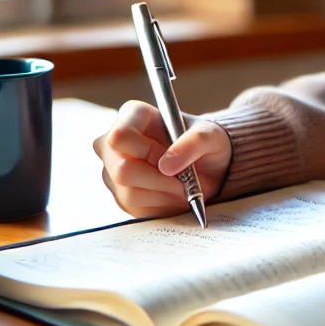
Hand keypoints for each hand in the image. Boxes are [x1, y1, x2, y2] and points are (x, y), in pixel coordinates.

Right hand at [93, 101, 231, 216]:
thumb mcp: (210, 136)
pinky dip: (162, 206)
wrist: (208, 165)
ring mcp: (114, 171)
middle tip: (184, 180)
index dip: (148, 151)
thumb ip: (192, 143)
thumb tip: (165, 166)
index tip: (171, 157)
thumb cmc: (205, 142)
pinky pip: (137, 209)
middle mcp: (115, 143)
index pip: (120, 136)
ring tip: (184, 187)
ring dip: (164, 195)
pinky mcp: (121, 196)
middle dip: (159, 181)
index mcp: (133, 116)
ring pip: (129, 193)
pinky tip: (174, 195)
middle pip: (122, 170)